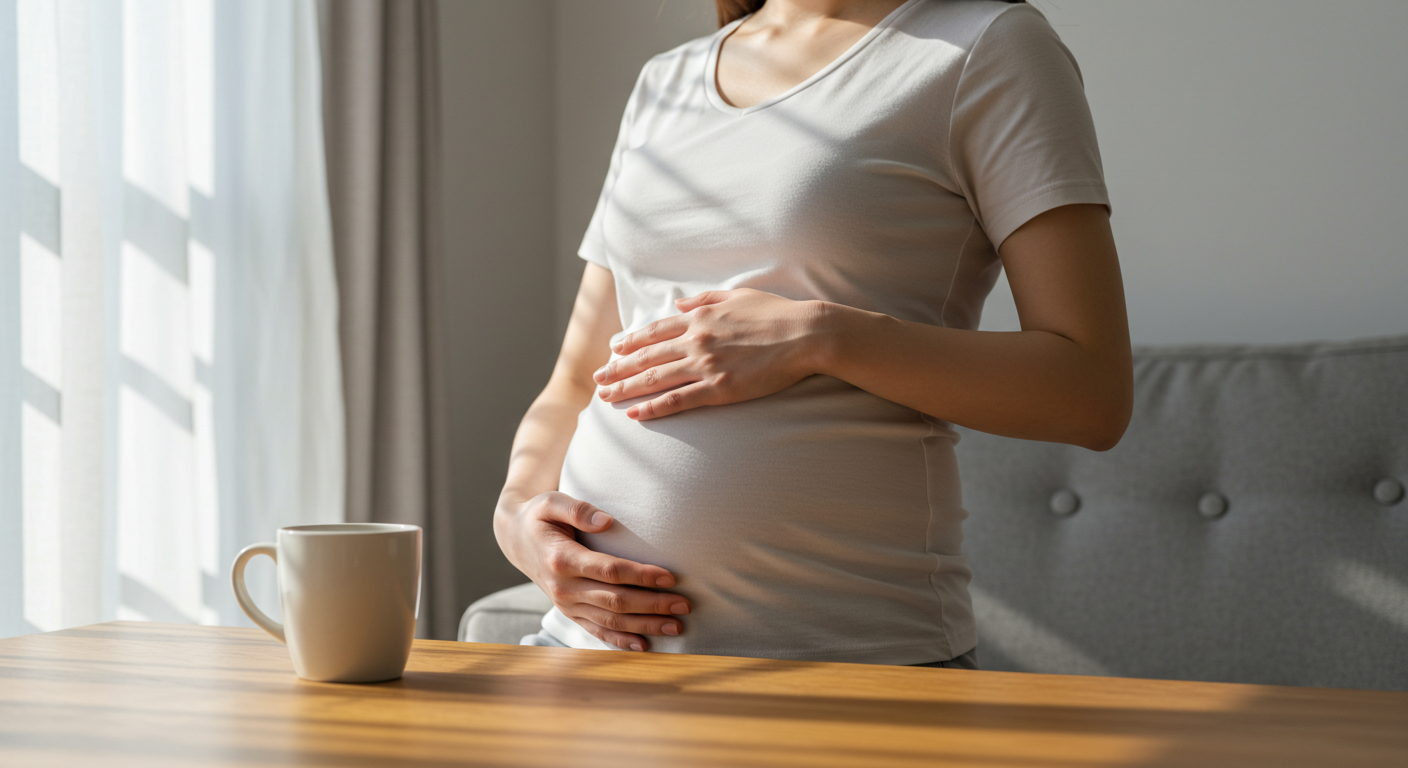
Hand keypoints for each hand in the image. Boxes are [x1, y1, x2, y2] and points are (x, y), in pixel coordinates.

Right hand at [494, 491, 690, 650]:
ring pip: (611, 620)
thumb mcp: (551, 502)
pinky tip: (645, 645)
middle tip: (684, 606)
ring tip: (677, 627)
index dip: (640, 575)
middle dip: (652, 605)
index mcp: (561, 560)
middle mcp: (563, 588)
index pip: (608, 571)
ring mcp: (565, 604)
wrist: (516, 539)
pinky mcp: (569, 612)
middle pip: (615, 601)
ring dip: (645, 625)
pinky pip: (597, 630)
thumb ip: (578, 509)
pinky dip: (621, 640)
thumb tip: (607, 521)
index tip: (670, 577)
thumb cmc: (540, 516)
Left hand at [594, 288, 827, 419]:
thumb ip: (705, 300)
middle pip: (646, 356)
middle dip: (618, 368)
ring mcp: (706, 365)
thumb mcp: (737, 296)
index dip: (631, 341)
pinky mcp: (720, 389)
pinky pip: (678, 401)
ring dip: (626, 389)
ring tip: (605, 397)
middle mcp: (696, 340)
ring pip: (655, 378)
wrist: (805, 334)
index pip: (655, 331)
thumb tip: (680, 306)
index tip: (613, 349)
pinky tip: (635, 414)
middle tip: (598, 378)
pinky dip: (653, 408)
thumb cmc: (776, 313)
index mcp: (700, 317)